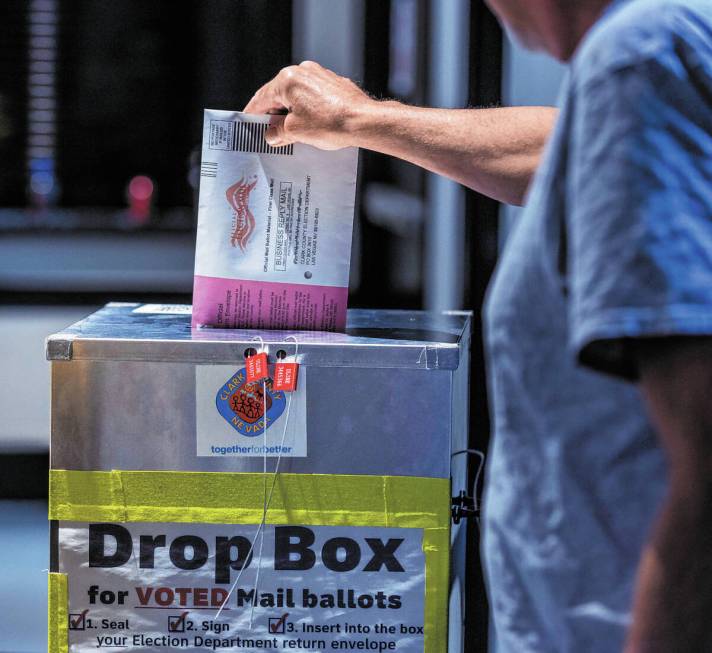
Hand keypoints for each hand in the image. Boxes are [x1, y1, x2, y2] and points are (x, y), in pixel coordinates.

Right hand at [244, 61, 373, 149]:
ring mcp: (320, 76)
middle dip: (274, 116)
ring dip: (292, 114)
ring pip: (297, 97)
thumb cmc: (331, 124)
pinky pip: (313, 98)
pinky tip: (311, 127)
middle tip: (270, 135)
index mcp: (287, 80)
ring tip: (292, 135)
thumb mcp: (296, 132)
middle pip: (280, 96)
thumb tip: (271, 134)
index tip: (247, 123)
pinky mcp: (334, 84)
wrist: (364, 121)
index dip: (253, 114)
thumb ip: (278, 131)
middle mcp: (303, 72)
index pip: (262, 98)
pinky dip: (308, 111)